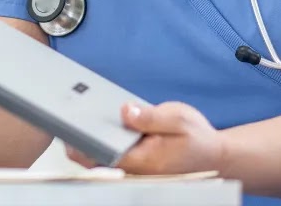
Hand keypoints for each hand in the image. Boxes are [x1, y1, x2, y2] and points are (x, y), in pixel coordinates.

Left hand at [67, 102, 223, 175]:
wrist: (215, 156)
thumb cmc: (198, 139)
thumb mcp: (177, 118)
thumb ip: (149, 117)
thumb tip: (124, 111)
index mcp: (141, 159)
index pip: (101, 154)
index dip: (80, 142)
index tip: (66, 125)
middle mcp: (134, 169)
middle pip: (96, 160)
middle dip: (80, 141)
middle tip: (66, 116)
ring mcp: (135, 170)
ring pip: (102, 159)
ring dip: (90, 142)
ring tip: (78, 117)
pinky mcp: (137, 165)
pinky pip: (113, 156)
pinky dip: (103, 144)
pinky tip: (97, 125)